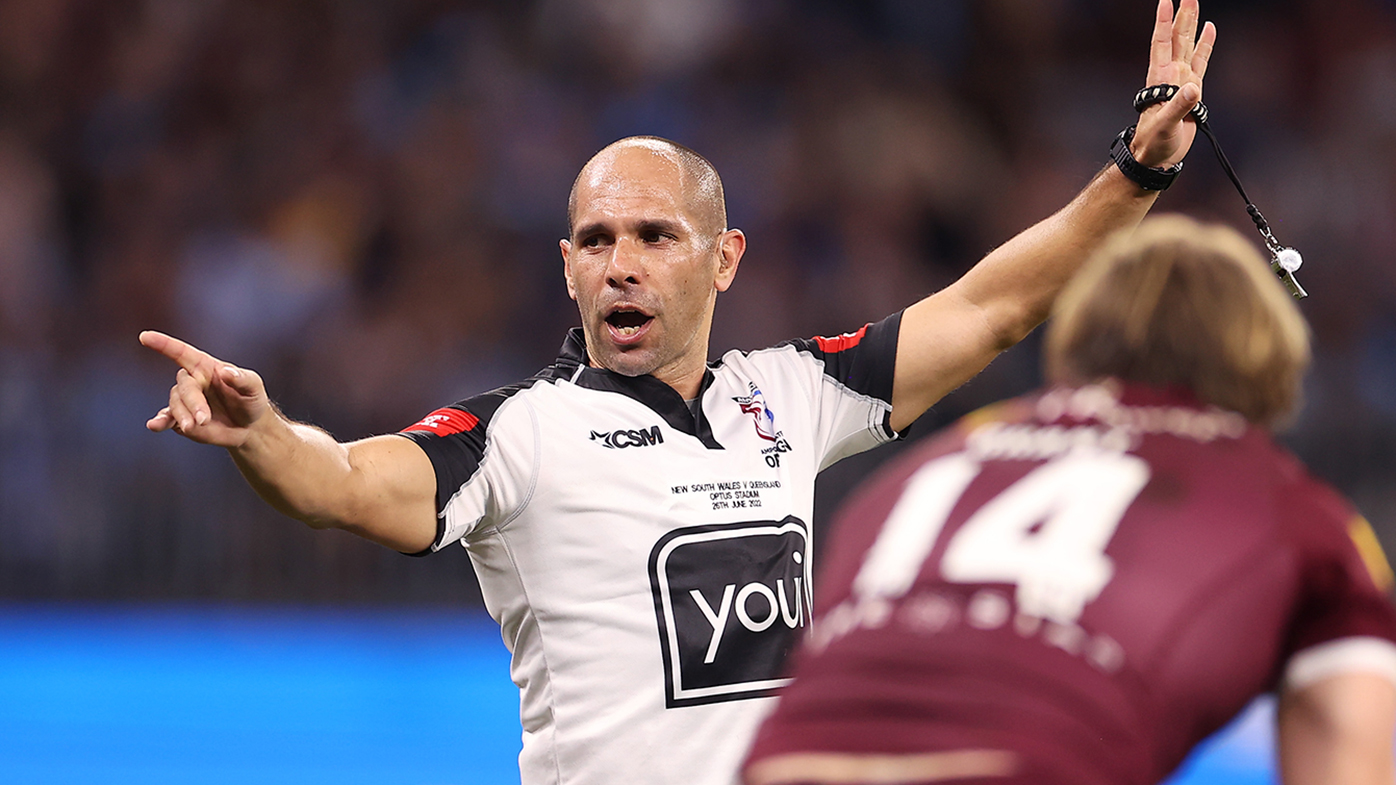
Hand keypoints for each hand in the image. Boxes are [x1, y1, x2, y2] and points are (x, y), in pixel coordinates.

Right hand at [140, 330, 270, 447]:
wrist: (249, 427)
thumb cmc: (251, 400)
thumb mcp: (254, 387)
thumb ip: (243, 378)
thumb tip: (226, 371)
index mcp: (205, 367)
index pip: (182, 353)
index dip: (164, 344)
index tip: (145, 337)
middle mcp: (192, 382)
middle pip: (184, 388)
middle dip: (193, 404)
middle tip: (203, 420)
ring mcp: (185, 402)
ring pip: (175, 405)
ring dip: (182, 416)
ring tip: (193, 427)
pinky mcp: (181, 420)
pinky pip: (167, 419)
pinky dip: (160, 422)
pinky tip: (154, 425)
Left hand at [1131, 0, 1216, 168]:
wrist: (1156, 156)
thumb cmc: (1154, 143)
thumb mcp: (1165, 126)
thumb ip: (1179, 107)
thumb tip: (1194, 89)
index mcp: (1160, 79)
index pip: (1161, 43)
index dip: (1163, 22)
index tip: (1166, 0)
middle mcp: (1170, 75)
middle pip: (1176, 38)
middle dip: (1181, 16)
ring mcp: (1181, 80)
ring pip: (1187, 45)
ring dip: (1191, 25)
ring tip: (1194, 3)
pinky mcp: (1191, 90)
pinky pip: (1201, 61)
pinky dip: (1206, 45)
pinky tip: (1210, 29)